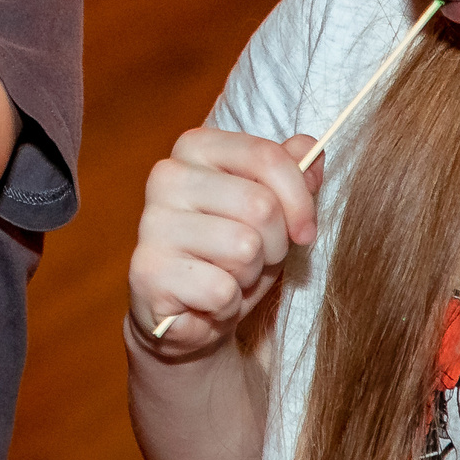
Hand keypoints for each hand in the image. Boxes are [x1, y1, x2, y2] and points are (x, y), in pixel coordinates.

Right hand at [128, 127, 322, 355]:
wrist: (190, 312)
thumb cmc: (233, 254)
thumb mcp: (272, 210)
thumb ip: (290, 176)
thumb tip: (311, 148)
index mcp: (196, 148)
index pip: (266, 156)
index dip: (300, 200)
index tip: (304, 231)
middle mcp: (167, 176)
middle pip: (261, 205)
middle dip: (275, 245)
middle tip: (255, 258)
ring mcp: (153, 222)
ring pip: (244, 248)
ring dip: (250, 275)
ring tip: (229, 276)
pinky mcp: (148, 270)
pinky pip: (221, 290)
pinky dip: (228, 304)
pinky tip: (207, 300)